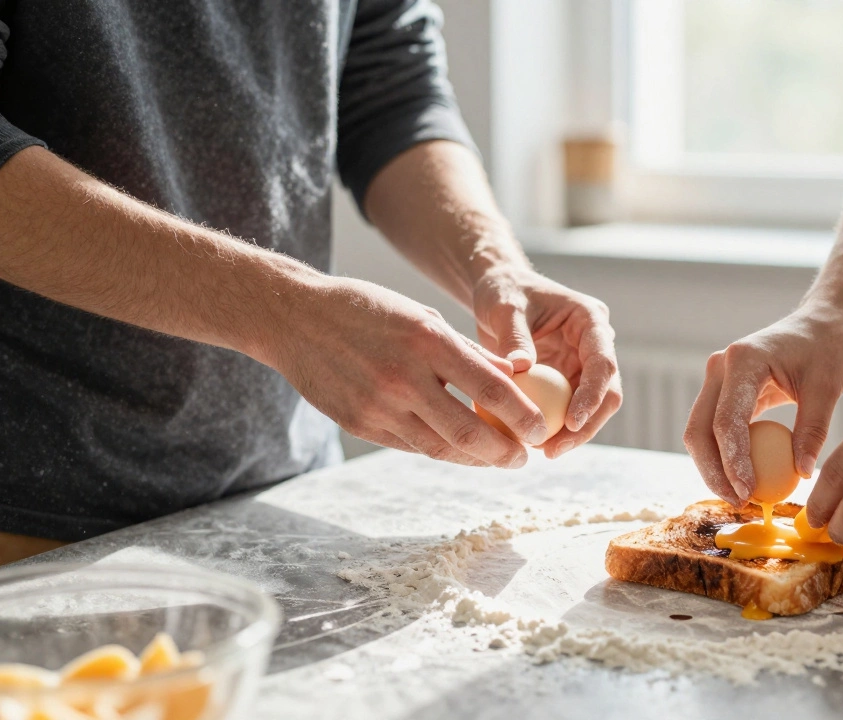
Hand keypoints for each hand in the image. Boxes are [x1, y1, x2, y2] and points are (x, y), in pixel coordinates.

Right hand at [262, 276, 549, 466]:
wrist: (294, 318)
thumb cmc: (369, 311)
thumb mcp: (423, 316)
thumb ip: (467, 352)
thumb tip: (515, 380)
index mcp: (428, 341)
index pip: (491, 389)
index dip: (522, 417)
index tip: (540, 430)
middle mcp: (404, 377)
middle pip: (468, 432)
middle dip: (503, 452)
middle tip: (523, 458)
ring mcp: (379, 405)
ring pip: (439, 447)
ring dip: (473, 460)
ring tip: (496, 459)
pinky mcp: (360, 423)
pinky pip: (410, 445)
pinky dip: (439, 450)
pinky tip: (458, 450)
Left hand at [471, 266, 621, 457]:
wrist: (500, 291)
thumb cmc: (504, 292)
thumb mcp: (505, 308)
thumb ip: (514, 336)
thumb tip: (521, 368)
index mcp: (590, 321)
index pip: (602, 362)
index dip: (593, 395)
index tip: (572, 423)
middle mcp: (595, 344)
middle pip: (607, 391)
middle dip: (587, 425)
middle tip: (555, 449)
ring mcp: (583, 363)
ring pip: (593, 406)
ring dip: (574, 433)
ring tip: (544, 452)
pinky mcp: (568, 378)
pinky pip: (568, 408)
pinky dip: (556, 427)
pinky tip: (535, 444)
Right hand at [683, 306, 842, 506]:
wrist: (822, 323)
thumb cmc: (829, 348)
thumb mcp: (828, 387)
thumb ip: (813, 429)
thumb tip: (803, 473)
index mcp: (743, 360)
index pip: (727, 421)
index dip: (733, 462)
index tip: (748, 493)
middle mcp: (720, 367)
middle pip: (700, 430)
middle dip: (714, 472)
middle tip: (740, 503)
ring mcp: (717, 379)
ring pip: (699, 433)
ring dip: (714, 468)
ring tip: (741, 497)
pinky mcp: (723, 391)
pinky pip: (713, 430)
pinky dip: (723, 457)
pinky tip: (743, 481)